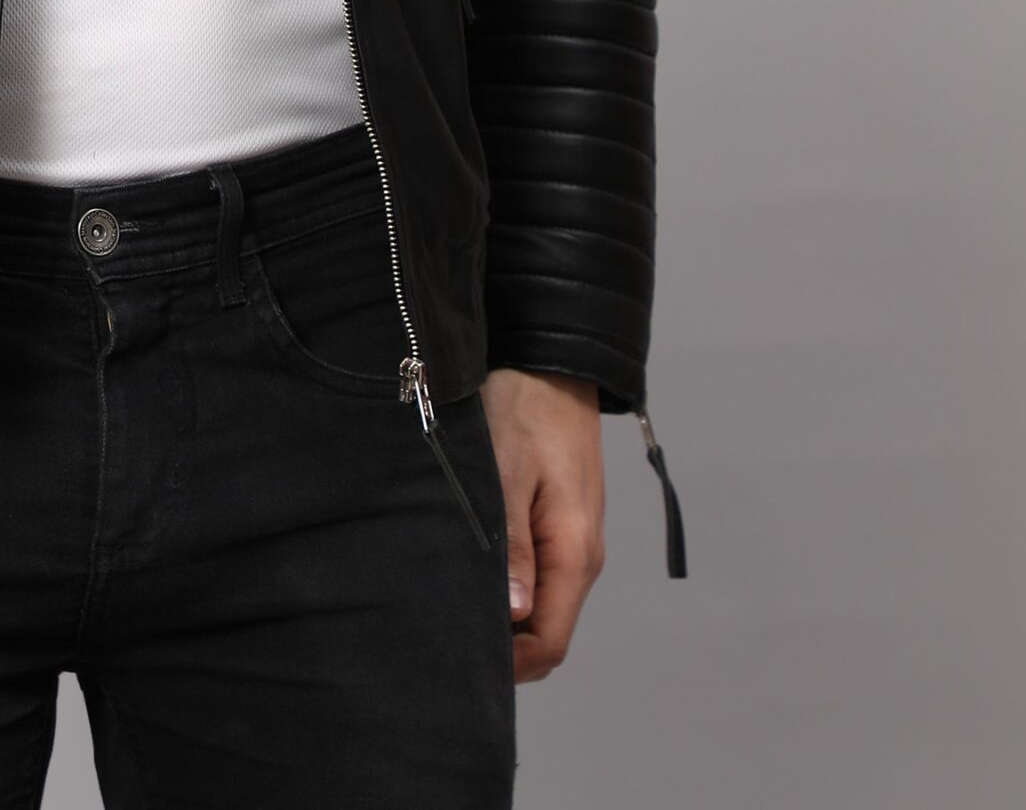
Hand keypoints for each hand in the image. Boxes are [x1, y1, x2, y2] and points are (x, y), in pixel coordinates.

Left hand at [479, 367, 606, 681]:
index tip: (460, 652)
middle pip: (545, 630)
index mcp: (574, 553)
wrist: (549, 360)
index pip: (550, 642)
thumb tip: (512, 613)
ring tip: (449, 597)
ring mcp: (572, 540)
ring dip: (503, 613)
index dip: (510, 663)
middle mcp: (581, 556)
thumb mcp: (507, 473)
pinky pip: (537, 574)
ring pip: (540, 604)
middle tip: (444, 630)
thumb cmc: (526, 408)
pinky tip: (471, 567)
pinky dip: (508, 584)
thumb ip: (512, 546)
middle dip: (502, 644)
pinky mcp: (558, 522)